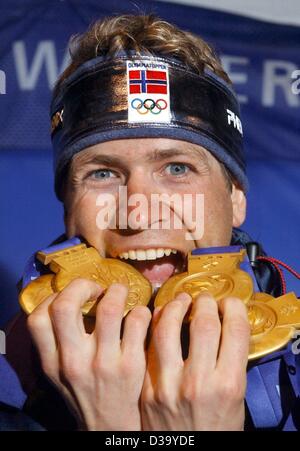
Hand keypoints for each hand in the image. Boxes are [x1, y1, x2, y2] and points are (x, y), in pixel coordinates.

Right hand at [27, 279, 150, 429]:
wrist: (110, 427)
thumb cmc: (85, 393)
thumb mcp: (59, 373)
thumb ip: (57, 342)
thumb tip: (66, 298)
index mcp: (52, 363)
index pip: (38, 318)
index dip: (55, 297)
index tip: (73, 297)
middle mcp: (74, 362)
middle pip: (66, 305)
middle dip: (82, 285)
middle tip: (97, 288)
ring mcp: (103, 364)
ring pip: (109, 308)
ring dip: (117, 292)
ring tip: (121, 294)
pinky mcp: (132, 366)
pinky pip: (137, 321)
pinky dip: (141, 311)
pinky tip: (139, 316)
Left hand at [141, 292, 249, 430]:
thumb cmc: (215, 430)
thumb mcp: (235, 400)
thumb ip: (229, 362)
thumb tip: (223, 325)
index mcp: (228, 384)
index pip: (235, 329)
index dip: (233, 308)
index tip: (229, 303)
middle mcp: (199, 382)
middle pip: (204, 323)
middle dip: (205, 303)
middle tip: (204, 299)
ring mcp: (169, 385)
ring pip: (168, 327)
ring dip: (175, 306)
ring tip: (180, 301)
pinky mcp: (148, 388)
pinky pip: (148, 345)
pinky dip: (153, 324)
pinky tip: (158, 317)